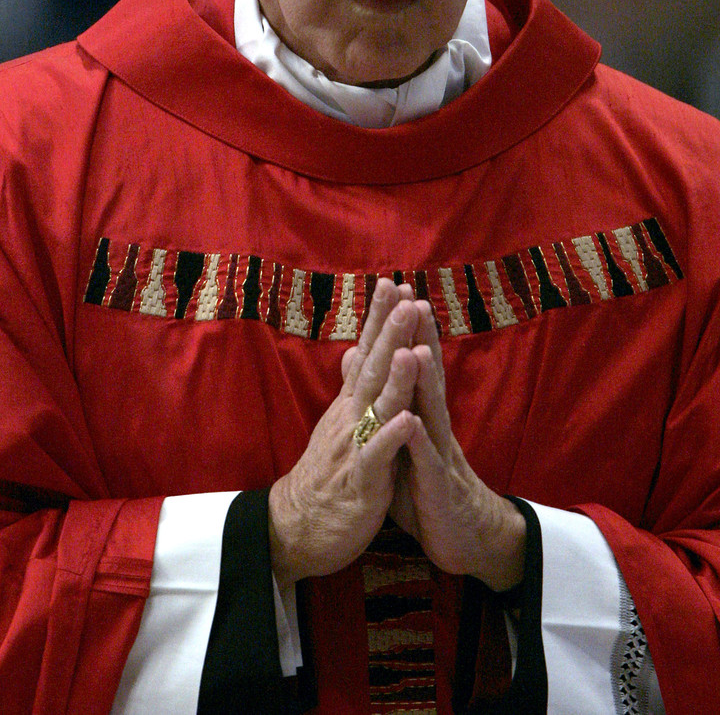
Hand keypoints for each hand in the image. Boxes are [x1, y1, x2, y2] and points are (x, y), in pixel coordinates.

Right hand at [268, 279, 422, 589]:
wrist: (299, 528)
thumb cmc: (327, 474)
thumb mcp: (340, 425)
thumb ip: (351, 388)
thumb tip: (354, 350)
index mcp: (352, 404)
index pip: (367, 352)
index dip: (380, 319)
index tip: (396, 283)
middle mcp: (352, 417)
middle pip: (372, 368)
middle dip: (390, 333)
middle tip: (405, 297)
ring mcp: (355, 447)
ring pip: (376, 407)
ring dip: (394, 377)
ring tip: (410, 348)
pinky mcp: (361, 482)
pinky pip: (377, 457)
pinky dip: (391, 438)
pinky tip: (407, 419)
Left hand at [389, 302, 526, 591]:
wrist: (464, 537)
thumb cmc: (426, 485)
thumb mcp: (402, 440)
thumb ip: (385, 402)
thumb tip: (360, 362)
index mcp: (419, 412)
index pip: (410, 362)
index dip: (401, 328)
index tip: (393, 290)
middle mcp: (432, 424)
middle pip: (425, 374)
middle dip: (419, 338)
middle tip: (413, 300)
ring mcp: (437, 453)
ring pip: (431, 411)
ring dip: (425, 382)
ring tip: (419, 350)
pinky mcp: (436, 486)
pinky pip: (426, 463)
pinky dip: (419, 442)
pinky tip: (413, 423)